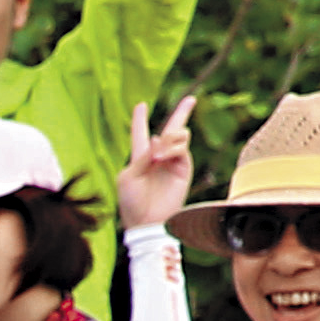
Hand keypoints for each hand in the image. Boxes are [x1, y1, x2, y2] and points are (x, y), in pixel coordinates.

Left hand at [118, 91, 200, 237]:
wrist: (147, 221)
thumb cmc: (131, 201)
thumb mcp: (128, 176)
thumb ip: (142, 156)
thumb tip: (159, 138)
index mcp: (139, 158)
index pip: (140, 134)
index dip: (139, 119)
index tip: (140, 105)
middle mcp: (158, 156)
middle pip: (171, 129)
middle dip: (182, 113)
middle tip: (191, 99)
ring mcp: (172, 161)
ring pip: (177, 135)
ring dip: (167, 140)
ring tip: (156, 156)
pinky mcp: (183, 168)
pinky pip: (181, 149)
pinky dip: (170, 149)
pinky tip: (160, 158)